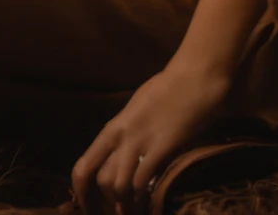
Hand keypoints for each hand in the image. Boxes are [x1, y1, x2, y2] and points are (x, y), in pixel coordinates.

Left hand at [70, 63, 229, 214]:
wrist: (195, 75)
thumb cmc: (171, 87)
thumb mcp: (139, 107)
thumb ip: (129, 130)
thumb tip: (125, 151)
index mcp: (114, 127)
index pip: (83, 167)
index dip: (82, 194)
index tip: (91, 209)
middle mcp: (121, 136)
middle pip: (100, 181)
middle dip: (108, 204)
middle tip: (121, 212)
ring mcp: (140, 141)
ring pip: (118, 186)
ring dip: (127, 205)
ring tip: (137, 211)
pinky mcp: (161, 146)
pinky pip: (142, 182)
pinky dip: (145, 200)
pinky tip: (152, 206)